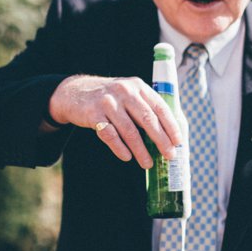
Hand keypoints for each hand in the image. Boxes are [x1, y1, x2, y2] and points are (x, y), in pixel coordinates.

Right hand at [47, 75, 182, 167]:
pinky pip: (109, 135)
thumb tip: (167, 134)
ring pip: (129, 130)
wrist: (73, 92)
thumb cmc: (109, 98)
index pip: (159, 107)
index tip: (178, 141)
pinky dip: (119, 148)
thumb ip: (145, 107)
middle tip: (169, 155)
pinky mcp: (93, 114)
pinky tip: (127, 157)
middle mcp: (124, 91)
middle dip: (161, 140)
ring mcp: (108, 102)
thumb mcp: (128, 93)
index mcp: (138, 86)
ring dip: (140, 150)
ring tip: (148, 163)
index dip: (171, 126)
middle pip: (147, 119)